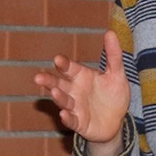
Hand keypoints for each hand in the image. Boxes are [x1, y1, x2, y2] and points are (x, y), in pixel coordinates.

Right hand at [33, 31, 130, 155]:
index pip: (69, 68)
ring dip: (58, 97)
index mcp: (81, 76)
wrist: (117, 121)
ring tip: (55, 92)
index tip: (58, 59)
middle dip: (49, 81)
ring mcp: (75, 107)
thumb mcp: (117, 74)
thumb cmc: (114, 96)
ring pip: (63, 101)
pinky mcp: (79, 123)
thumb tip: (111, 32)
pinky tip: (64, 114)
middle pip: (59, 84)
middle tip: (38, 77)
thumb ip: (114, 55)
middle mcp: (74, 91)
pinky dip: (67, 118)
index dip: (63, 64)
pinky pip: (71, 120)